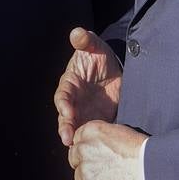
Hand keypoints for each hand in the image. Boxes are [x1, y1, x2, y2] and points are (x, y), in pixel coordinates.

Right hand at [55, 27, 122, 146]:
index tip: (67, 111)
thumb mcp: (94, 46)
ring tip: (75, 147)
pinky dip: (92, 139)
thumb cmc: (99, 55)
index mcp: (69, 84)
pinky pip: (92, 131)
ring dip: (75, 137)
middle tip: (67, 138)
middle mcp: (73, 101)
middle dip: (65, 127)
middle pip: (65, 117)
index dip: (63, 104)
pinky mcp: (98, 119)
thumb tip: (77, 32)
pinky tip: (95, 147)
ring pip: (76, 127)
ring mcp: (85, 112)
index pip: (62, 96)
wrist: (116, 68)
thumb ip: (85, 41)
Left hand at [68, 121, 146, 179]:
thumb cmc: (141, 151)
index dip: (88, 150)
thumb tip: (91, 146)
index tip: (98, 156)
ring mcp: (84, 172)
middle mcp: (82, 150)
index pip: (77, 142)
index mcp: (89, 131)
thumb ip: (99, 137)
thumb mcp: (118, 131)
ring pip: (80, 179)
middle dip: (86, 165)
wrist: (152, 170)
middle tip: (105, 170)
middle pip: (75, 160)